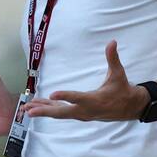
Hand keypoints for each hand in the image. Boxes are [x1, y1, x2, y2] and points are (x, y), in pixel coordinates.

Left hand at [23, 40, 149, 121]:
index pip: (78, 98)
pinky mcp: (79, 114)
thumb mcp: (119, 74)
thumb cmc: (122, 90)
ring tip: (26, 109)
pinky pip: (61, 113)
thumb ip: (113, 58)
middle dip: (45, 111)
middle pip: (62, 112)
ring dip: (43, 110)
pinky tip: (38, 107)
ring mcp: (81, 114)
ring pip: (59, 114)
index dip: (65, 95)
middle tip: (29, 110)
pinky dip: (49, 110)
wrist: (129, 108)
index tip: (52, 94)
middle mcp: (85, 110)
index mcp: (94, 100)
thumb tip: (112, 42)